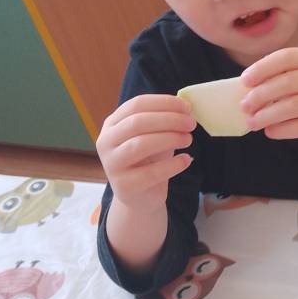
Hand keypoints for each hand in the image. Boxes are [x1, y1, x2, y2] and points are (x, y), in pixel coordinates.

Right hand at [96, 94, 195, 211]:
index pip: (136, 104)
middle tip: (191, 124)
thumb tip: (186, 106)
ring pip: (140, 144)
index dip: (163, 103)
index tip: (187, 107)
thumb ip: (165, 120)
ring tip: (188, 140)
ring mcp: (112, 165)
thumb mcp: (155, 135)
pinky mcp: (124, 186)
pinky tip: (187, 160)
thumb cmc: (149, 159)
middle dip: (169, 120)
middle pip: (137, 122)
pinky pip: (151, 172)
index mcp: (112, 124)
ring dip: (170, 138)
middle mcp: (106, 142)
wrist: (142, 196)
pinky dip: (172, 164)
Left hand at [240, 48, 297, 150]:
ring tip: (251, 122)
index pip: (287, 57)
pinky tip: (269, 132)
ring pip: (293, 105)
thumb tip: (247, 89)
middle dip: (261, 95)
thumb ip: (285, 78)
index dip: (263, 68)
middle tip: (244, 106)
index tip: (244, 80)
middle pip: (288, 82)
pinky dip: (282, 129)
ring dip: (267, 115)